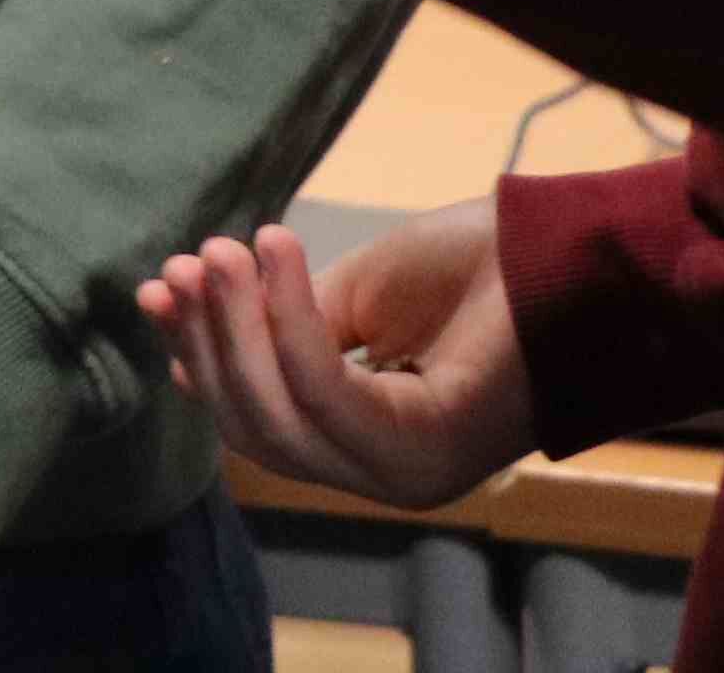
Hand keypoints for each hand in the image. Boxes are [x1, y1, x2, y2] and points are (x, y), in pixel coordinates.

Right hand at [136, 197, 530, 510]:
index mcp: (362, 445)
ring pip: (280, 418)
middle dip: (210, 339)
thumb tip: (189, 324)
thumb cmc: (475, 270)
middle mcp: (378, 475)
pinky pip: (325, 393)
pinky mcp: (421, 453)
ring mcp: (401, 475)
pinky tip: (275, 256)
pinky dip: (287, 323)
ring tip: (224, 249)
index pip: (254, 418)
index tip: (155, 287)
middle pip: (256, 427)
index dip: (198, 353)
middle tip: (187, 259)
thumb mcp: (355, 294)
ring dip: (237, 328)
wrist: (568, 257)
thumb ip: (283, 322)